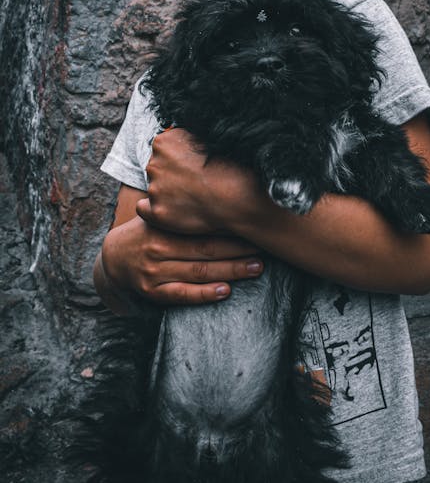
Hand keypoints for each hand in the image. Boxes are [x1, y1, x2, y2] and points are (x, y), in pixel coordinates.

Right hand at [100, 214, 263, 306]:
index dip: (230, 229)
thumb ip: (182, 209)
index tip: (252, 226)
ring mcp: (155, 272)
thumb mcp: (158, 216)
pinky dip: (204, 294)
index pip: (202, 228)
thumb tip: (219, 188)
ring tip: (255, 268)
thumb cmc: (146, 232)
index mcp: (163, 227)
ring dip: (230, 271)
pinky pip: (182, 294)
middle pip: (206, 250)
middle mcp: (159, 248)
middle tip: (263, 249)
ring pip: (199, 272)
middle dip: (238, 250)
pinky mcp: (153, 292)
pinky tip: (225, 291)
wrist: (113, 259)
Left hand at [136, 128, 259, 234]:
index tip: (191, 165)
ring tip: (192, 197)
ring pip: (154, 188)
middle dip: (170, 174)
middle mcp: (154, 163)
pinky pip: (143, 209)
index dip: (177, 158)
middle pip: (156, 168)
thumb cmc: (228, 166)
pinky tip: (169, 210)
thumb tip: (182, 138)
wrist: (235, 195)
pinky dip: (152, 210)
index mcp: (163, 142)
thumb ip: (187, 137)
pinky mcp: (157, 212)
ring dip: (166, 192)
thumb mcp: (206, 137)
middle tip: (192, 182)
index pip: (162, 149)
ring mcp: (154, 188)